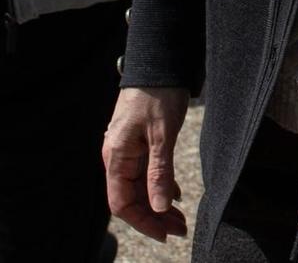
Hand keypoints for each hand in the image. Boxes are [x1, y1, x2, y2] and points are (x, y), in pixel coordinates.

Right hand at [104, 86, 190, 241]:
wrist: (158, 63)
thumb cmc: (158, 94)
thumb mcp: (162, 135)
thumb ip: (159, 172)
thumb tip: (158, 207)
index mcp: (116, 157)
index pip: (122, 202)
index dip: (143, 222)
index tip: (166, 234)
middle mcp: (117, 157)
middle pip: (131, 198)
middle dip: (154, 217)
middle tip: (180, 229)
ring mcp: (127, 151)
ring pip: (140, 187)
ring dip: (158, 205)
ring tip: (180, 218)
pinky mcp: (139, 144)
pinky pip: (146, 173)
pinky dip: (161, 187)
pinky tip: (175, 195)